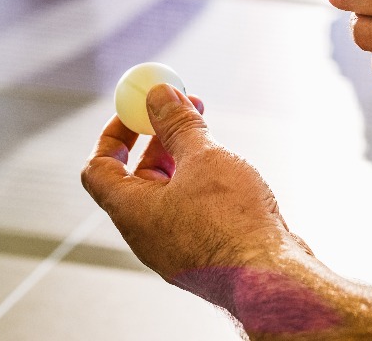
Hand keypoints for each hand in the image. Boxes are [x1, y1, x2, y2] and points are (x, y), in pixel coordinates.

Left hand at [82, 86, 311, 291]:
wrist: (271, 276)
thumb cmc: (233, 222)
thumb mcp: (202, 157)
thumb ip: (177, 124)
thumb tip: (158, 94)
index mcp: (133, 212)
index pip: (99, 168)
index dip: (114, 132)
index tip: (136, 108)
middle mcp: (148, 232)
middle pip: (137, 175)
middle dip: (159, 135)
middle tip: (184, 106)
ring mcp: (176, 244)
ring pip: (169, 189)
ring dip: (183, 154)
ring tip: (209, 131)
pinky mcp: (204, 249)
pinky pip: (191, 207)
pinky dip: (200, 179)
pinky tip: (229, 166)